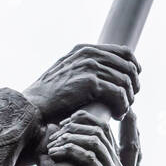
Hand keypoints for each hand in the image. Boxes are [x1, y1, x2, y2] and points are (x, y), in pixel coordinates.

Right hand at [22, 44, 139, 124]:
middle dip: (132, 87)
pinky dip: (122, 106)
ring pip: (125, 81)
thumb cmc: (47, 97)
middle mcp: (89, 54)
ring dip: (127, 99)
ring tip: (120, 112)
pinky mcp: (91, 83)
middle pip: (129, 67)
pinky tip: (116, 115)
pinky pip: (118, 94)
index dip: (133, 69)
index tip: (132, 86)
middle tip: (127, 103)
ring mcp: (90, 66)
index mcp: (85, 49)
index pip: (124, 53)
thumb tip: (102, 75)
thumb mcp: (65, 75)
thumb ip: (82, 69)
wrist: (32, 106)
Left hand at [45, 107, 140, 165]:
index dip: (126, 127)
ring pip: (97, 141)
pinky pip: (90, 157)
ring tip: (55, 139)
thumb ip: (60, 158)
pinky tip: (56, 150)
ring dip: (73, 134)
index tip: (113, 111)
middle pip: (107, 135)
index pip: (127, 146)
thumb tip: (51, 128)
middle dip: (83, 123)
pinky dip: (71, 148)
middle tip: (64, 123)